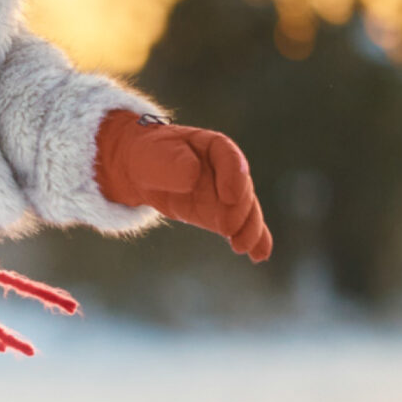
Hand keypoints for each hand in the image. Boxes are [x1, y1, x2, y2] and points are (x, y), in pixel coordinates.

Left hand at [95, 110, 272, 261]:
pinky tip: (259, 255)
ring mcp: (227, 193)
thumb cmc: (150, 156)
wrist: (142, 170)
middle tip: (227, 229)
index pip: (230, 159)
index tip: (229, 198)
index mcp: (213, 146)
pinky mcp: (223, 214)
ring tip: (242, 247)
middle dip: (238, 210)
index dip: (234, 177)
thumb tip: (193, 175)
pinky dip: (254, 240)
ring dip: (249, 229)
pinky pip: (242, 226)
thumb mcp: (153, 155)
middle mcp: (227, 169)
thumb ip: (173, 163)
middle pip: (241, 188)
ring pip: (246, 210)